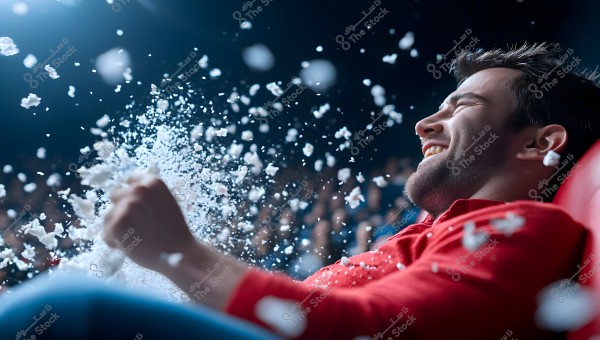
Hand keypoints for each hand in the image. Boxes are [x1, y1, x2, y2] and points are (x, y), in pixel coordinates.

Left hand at [103, 171, 248, 309]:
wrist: (178, 252)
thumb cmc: (174, 232)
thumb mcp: (167, 203)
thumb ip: (149, 196)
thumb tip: (129, 196)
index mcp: (153, 182)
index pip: (130, 179)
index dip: (130, 193)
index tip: (135, 206)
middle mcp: (139, 190)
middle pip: (116, 196)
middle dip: (122, 210)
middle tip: (135, 226)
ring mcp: (128, 206)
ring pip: (109, 216)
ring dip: (117, 228)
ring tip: (132, 239)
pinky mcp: (118, 223)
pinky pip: (106, 232)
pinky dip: (113, 241)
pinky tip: (126, 247)